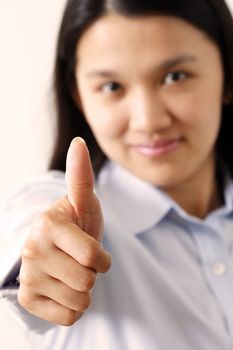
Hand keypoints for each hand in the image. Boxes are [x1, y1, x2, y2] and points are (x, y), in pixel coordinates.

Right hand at [18, 138, 110, 325]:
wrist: (56, 248)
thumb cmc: (76, 224)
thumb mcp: (83, 202)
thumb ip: (81, 177)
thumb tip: (78, 143)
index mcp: (48, 225)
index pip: (93, 257)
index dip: (102, 258)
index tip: (93, 251)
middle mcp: (32, 250)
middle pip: (87, 282)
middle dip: (92, 273)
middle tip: (80, 260)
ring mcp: (28, 276)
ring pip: (80, 302)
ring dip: (84, 290)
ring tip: (72, 272)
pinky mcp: (29, 299)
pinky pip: (69, 317)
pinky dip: (74, 306)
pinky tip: (63, 287)